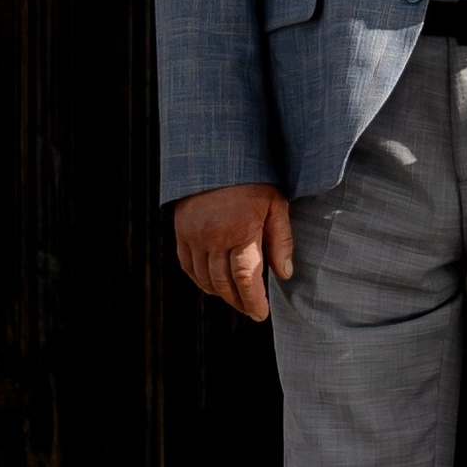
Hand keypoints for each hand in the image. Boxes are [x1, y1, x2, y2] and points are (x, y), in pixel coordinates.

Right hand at [173, 183, 293, 321]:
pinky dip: (200, 280)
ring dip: (221, 293)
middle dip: (239, 301)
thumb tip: (284, 274)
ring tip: (236, 298)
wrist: (216, 152)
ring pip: (205, 279)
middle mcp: (214, 237)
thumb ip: (281, 240)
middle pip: (224, 283)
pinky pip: (188, 266)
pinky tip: (213, 284)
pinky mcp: (181, 231)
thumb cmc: (253, 177)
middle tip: (251, 309)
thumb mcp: (276, 203)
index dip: (253, 300)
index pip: (245, 278)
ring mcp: (194, 235)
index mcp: (241, 231)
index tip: (261, 313)